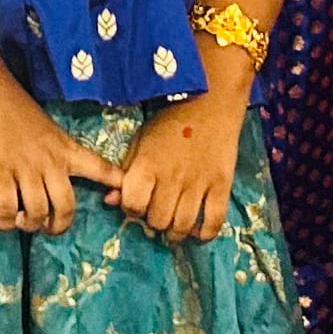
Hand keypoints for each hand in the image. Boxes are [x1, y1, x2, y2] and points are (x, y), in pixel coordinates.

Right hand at [0, 74, 125, 234]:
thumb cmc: (10, 104)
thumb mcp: (44, 127)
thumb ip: (51, 151)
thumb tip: (47, 178)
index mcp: (65, 147)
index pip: (100, 167)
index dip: (114, 184)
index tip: (118, 198)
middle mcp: (50, 161)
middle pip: (66, 206)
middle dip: (58, 226)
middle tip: (47, 228)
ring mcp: (25, 167)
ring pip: (37, 212)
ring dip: (29, 225)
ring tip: (20, 221)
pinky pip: (6, 208)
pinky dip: (5, 222)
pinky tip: (2, 221)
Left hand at [114, 93, 240, 242]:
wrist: (210, 100)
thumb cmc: (169, 121)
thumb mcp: (140, 141)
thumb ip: (126, 171)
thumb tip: (110, 201)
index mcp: (147, 165)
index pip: (132, 205)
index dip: (132, 209)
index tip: (138, 204)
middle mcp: (172, 177)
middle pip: (158, 220)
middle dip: (155, 222)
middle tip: (159, 215)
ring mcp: (199, 182)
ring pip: (183, 225)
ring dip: (176, 233)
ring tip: (175, 228)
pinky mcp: (222, 184)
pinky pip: (214, 220)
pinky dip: (205, 233)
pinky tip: (198, 231)